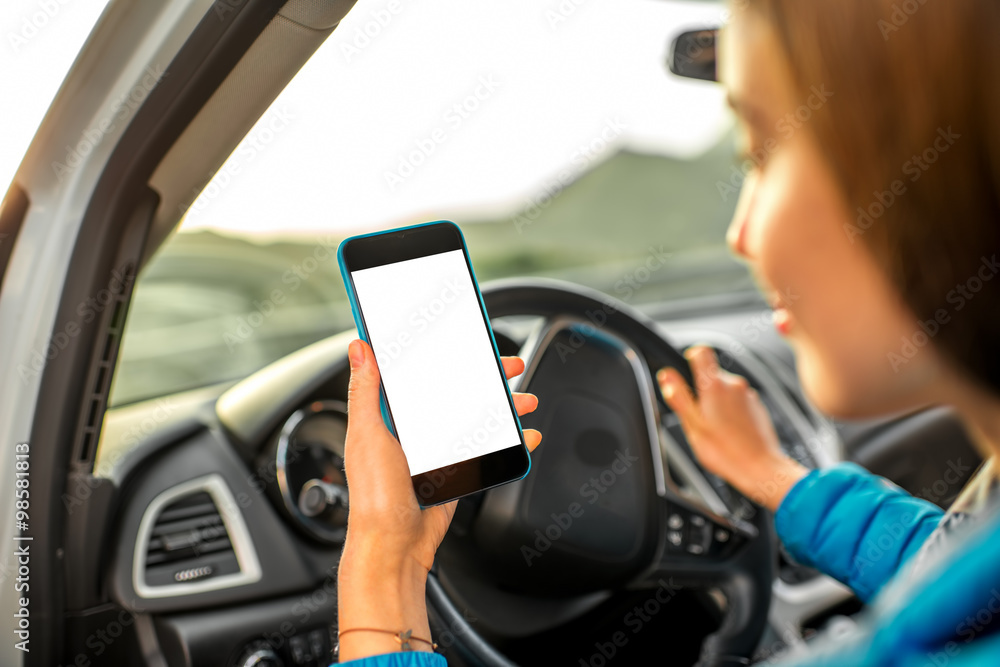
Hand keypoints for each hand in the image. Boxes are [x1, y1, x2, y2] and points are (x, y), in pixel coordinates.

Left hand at [337, 339, 541, 660]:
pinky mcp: (456, 471)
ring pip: (476, 418)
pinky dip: (510, 441)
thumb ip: (365, 390)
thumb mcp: (368, 435)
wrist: (395, 547)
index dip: (439, 353)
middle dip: (485, 377)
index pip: (416, 373)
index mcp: (389, 415)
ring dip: (504, 406)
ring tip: (525, 401)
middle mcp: (414, 429)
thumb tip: (358, 347)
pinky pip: (486, 449)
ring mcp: (437, 450)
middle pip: (455, 392)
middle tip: (508, 365)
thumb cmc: (374, 496)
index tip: (461, 337)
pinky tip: (525, 436)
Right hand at [657, 345, 805, 511]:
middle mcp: (734, 385)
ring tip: (714, 430)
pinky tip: (728, 433)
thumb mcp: (693, 425)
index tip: (685, 371)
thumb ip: (678, 396)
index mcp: (715, 386)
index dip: (690, 357)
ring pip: (724, 390)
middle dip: (701, 391)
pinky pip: (737, 402)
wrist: (761, 468)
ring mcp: (748, 395)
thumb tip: (666, 376)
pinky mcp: (757, 406)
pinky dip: (730, 412)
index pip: (701, 352)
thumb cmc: (726, 452)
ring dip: (716, 404)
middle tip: (697, 417)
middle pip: (711, 375)